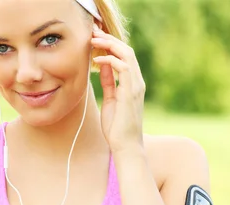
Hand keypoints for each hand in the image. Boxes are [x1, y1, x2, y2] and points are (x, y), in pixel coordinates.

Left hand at [91, 27, 145, 153]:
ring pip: (127, 55)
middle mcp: (137, 82)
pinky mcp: (130, 93)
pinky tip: (97, 60)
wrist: (125, 145)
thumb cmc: (117, 127)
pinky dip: (110, 61)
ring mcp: (136, 86)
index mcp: (132, 83)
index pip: (124, 56)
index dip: (111, 45)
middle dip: (110, 40)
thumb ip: (109, 83)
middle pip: (126, 51)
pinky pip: (123, 68)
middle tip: (93, 34)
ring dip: (109, 46)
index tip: (95, 39)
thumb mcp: (110, 99)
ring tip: (94, 41)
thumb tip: (103, 67)